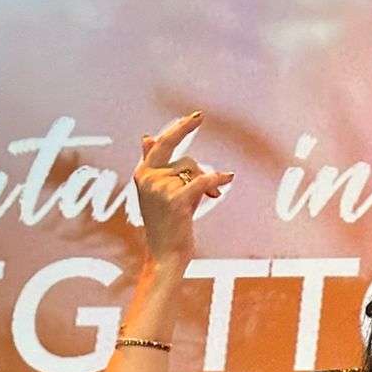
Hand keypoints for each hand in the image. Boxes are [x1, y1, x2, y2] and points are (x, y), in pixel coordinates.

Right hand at [134, 111, 234, 268]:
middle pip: (180, 154)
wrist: (164, 255)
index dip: (176, 128)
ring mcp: (160, 187)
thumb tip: (146, 136)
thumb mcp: (159, 192)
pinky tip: (228, 178)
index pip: (161, 144)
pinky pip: (201, 181)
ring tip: (208, 200)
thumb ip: (157, 166)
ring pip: (193, 171)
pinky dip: (216, 180)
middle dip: (186, 129)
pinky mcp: (175, 199)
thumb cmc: (166, 225)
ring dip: (205, 183)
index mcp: (142, 173)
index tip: (193, 116)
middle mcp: (148, 177)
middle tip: (199, 115)